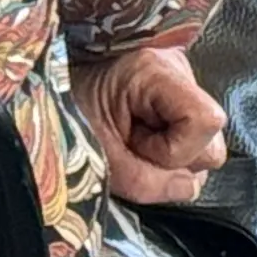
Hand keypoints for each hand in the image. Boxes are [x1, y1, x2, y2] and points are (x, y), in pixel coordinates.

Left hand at [80, 44, 228, 205]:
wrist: (45, 77)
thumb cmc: (66, 102)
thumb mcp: (99, 152)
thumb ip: (145, 181)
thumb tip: (188, 188)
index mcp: (157, 71)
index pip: (205, 120)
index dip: (176, 150)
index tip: (135, 144)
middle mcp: (178, 69)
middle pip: (211, 141)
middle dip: (174, 159)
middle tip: (130, 144)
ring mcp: (180, 81)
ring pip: (204, 145)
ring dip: (170, 155)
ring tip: (131, 137)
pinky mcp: (175, 94)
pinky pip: (188, 138)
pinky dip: (165, 147)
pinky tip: (137, 132)